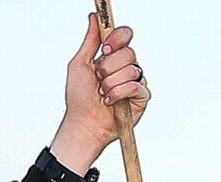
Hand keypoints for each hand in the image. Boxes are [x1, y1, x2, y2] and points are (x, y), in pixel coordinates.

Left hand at [50, 13, 150, 174]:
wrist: (83, 124)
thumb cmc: (79, 98)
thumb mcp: (79, 65)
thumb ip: (89, 41)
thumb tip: (94, 17)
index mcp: (112, 56)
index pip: (125, 35)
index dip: (117, 39)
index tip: (103, 50)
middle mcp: (126, 66)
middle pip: (128, 53)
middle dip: (108, 68)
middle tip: (99, 80)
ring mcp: (135, 81)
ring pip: (131, 70)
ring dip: (111, 84)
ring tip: (102, 94)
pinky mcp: (141, 97)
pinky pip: (135, 86)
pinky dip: (118, 94)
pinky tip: (110, 102)